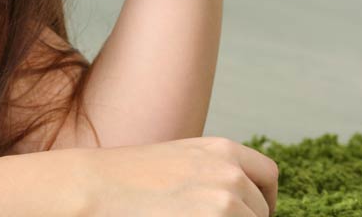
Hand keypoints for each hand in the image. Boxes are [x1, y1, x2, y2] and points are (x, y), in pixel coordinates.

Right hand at [67, 137, 278, 216]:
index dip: (264, 201)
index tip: (253, 215)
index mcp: (223, 151)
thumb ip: (212, 174)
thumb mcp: (179, 160)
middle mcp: (230, 175)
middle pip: (259, 212)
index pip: (269, 176)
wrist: (92, 189)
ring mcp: (223, 205)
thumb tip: (234, 202)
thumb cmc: (126, 180)